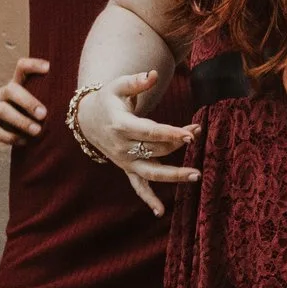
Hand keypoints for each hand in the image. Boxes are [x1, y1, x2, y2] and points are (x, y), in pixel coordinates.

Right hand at [0, 57, 51, 146]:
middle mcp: (2, 94)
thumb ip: (41, 100)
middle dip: (28, 101)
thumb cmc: (12, 113)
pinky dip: (10, 137)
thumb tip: (74, 107)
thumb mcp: (23, 103)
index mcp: (14, 85)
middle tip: (44, 114)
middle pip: (11, 90)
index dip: (33, 65)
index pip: (21, 68)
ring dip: (21, 121)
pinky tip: (24, 142)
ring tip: (37, 131)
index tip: (49, 68)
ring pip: (2, 110)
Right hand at [78, 70, 200, 215]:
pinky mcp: (127, 168)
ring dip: (174, 176)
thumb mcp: (118, 85)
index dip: (171, 133)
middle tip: (198, 134)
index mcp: (121, 126)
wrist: (88, 120)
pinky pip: (138, 187)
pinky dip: (149, 199)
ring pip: (151, 172)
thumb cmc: (108, 99)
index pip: (150, 132)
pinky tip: (161, 213)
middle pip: (156, 150)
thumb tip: (153, 74)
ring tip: (196, 175)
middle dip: (179, 143)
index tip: (191, 133)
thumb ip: (136, 81)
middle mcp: (122, 147)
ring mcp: (125, 161)